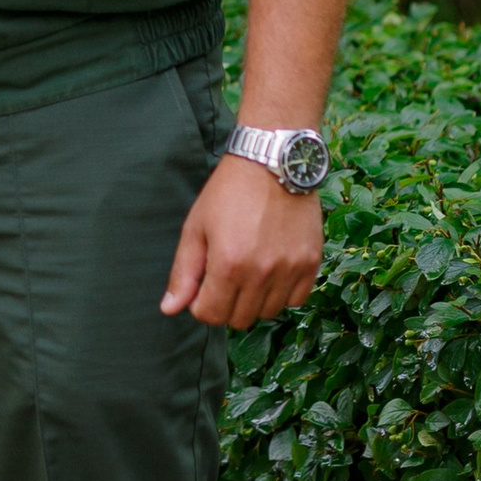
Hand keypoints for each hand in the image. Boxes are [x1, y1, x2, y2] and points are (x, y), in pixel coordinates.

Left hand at [161, 152, 324, 330]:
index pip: (211, 315)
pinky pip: (296, 300)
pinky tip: (273, 269)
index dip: (201, 304)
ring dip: (255, 299)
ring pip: (268, 312)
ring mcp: (290, 269)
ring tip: (250, 268)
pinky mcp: (311, 262)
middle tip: (226, 275)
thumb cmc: (228, 192)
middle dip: (226, 303)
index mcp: (228, 265)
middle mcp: (261, 273)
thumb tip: (169, 310)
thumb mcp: (196, 227)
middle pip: (239, 319)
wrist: (273, 161)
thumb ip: (183, 272)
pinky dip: (283, 292)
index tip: (204, 284)